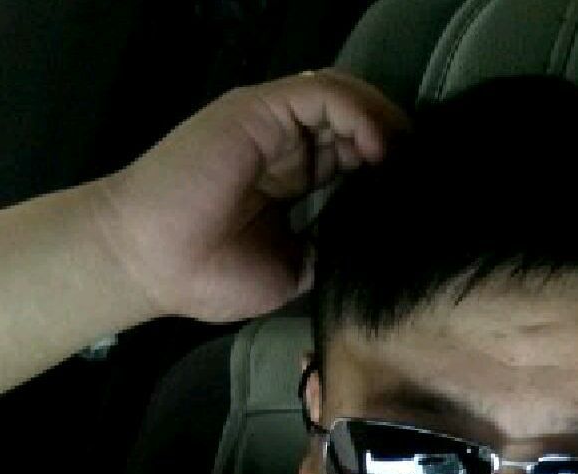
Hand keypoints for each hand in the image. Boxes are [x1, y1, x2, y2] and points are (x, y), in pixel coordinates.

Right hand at [91, 68, 409, 322]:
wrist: (151, 266)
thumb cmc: (210, 275)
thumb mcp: (292, 270)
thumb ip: (329, 249)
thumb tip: (375, 247)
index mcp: (293, 178)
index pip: (355, 157)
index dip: (390, 173)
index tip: (418, 200)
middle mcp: (286, 145)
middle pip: (357, 125)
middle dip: (397, 147)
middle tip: (426, 179)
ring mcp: (271, 125)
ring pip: (346, 99)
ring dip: (386, 126)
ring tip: (406, 163)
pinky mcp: (257, 111)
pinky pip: (322, 93)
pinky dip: (360, 114)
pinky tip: (379, 149)